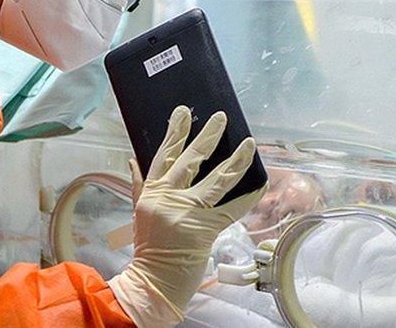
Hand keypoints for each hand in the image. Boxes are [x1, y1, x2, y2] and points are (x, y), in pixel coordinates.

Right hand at [109, 106, 265, 326]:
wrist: (154, 282)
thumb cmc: (148, 249)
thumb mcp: (139, 214)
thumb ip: (140, 185)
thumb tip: (134, 160)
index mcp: (152, 192)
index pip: (164, 155)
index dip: (175, 132)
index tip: (184, 113)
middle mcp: (168, 198)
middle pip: (191, 161)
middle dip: (208, 137)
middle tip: (220, 118)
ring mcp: (187, 213)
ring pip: (217, 180)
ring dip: (236, 160)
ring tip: (249, 142)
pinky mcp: (205, 229)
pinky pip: (233, 208)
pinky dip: (249, 196)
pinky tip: (261, 182)